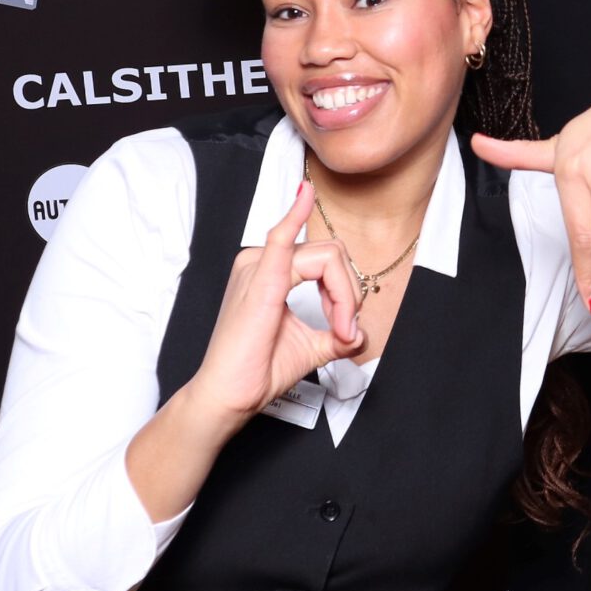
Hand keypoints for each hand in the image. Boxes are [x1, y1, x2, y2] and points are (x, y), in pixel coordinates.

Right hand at [186, 182, 365, 423]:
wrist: (229, 397)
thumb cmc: (257, 370)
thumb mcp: (310, 346)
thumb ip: (337, 334)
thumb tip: (361, 332)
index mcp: (270, 269)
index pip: (328, 261)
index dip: (346, 295)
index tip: (344, 330)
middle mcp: (261, 260)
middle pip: (332, 255)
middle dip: (348, 294)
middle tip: (343, 332)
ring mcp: (257, 266)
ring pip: (327, 257)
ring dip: (343, 295)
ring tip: (337, 330)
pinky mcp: (260, 279)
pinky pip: (283, 237)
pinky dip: (297, 215)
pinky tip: (306, 193)